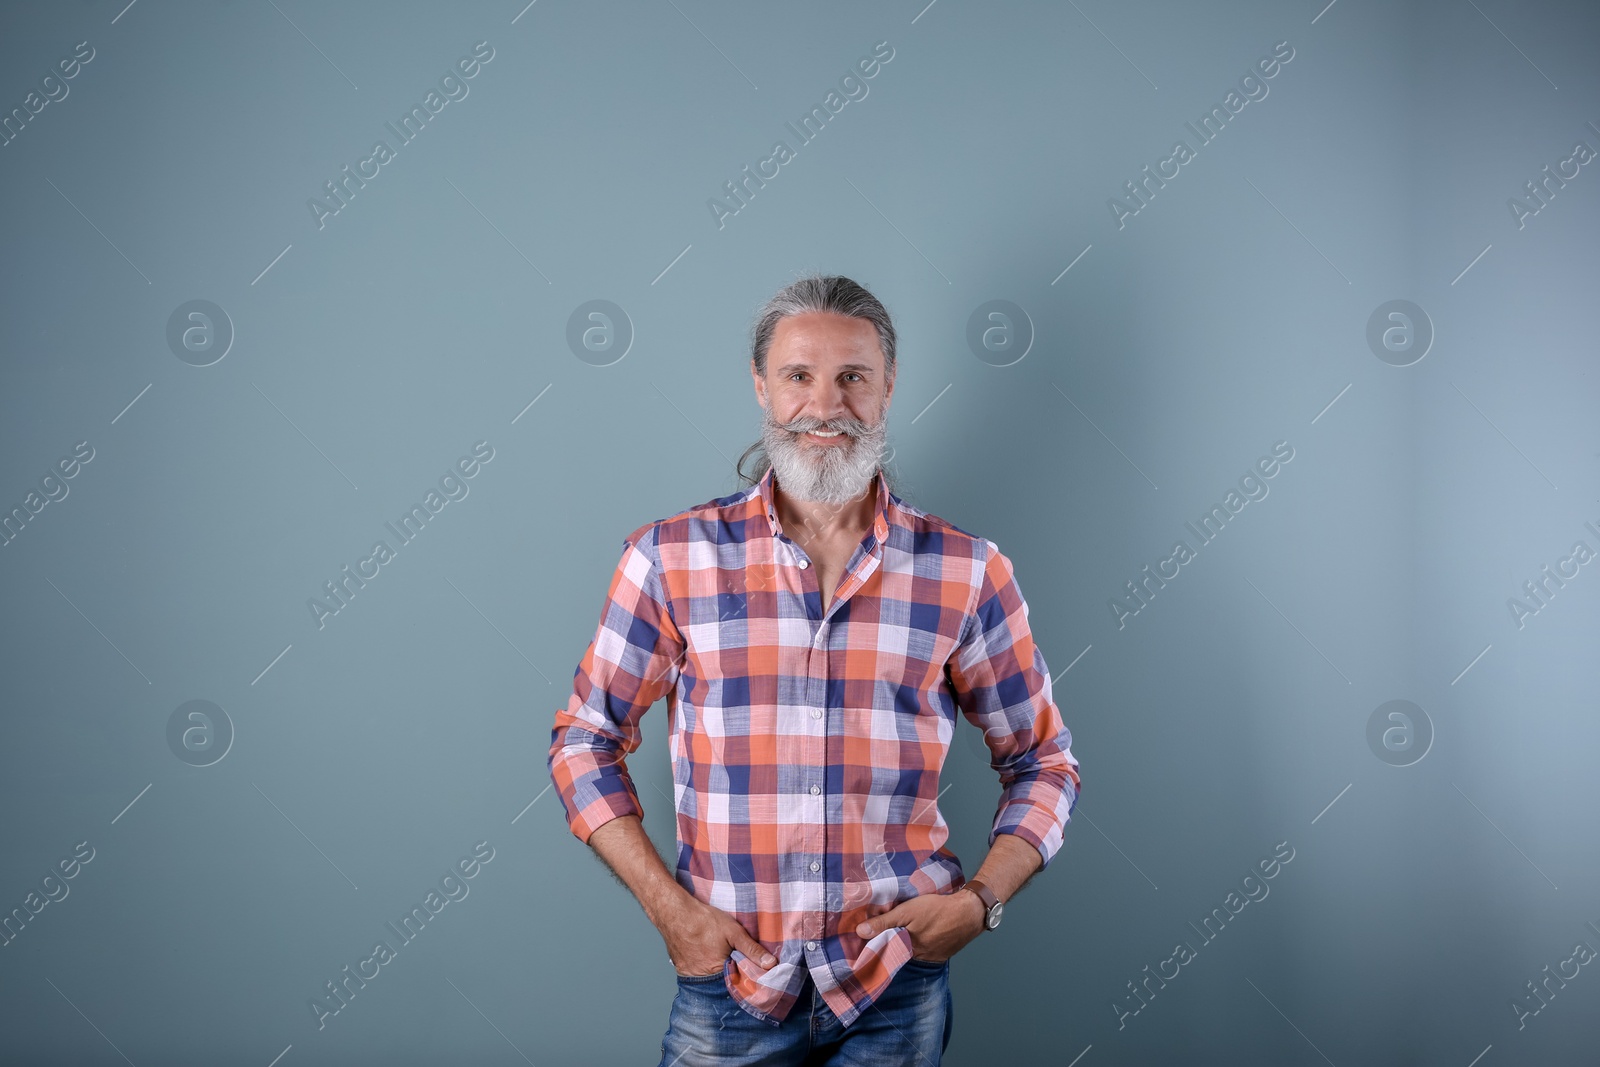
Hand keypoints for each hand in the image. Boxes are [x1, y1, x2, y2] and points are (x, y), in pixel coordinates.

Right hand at [658, 895, 776, 977]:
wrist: (674, 912)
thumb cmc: (704, 920)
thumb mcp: (734, 932)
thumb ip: (752, 949)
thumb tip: (771, 964)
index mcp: (717, 972)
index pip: (737, 985)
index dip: (745, 979)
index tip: (754, 974)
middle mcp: (701, 979)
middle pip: (722, 984)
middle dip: (732, 976)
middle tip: (736, 963)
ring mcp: (689, 974)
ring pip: (709, 980)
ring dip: (717, 973)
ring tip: (722, 958)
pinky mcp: (680, 969)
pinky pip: (696, 975)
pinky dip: (704, 969)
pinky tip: (707, 956)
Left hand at [855, 889, 985, 962]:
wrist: (969, 912)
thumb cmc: (937, 909)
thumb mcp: (907, 911)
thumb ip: (884, 922)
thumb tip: (860, 932)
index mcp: (908, 948)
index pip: (886, 952)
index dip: (877, 944)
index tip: (867, 939)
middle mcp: (919, 957)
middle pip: (900, 951)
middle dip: (892, 943)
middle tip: (884, 931)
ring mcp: (933, 956)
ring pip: (913, 951)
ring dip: (908, 942)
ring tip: (904, 929)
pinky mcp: (943, 953)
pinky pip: (927, 950)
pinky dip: (922, 943)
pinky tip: (923, 932)